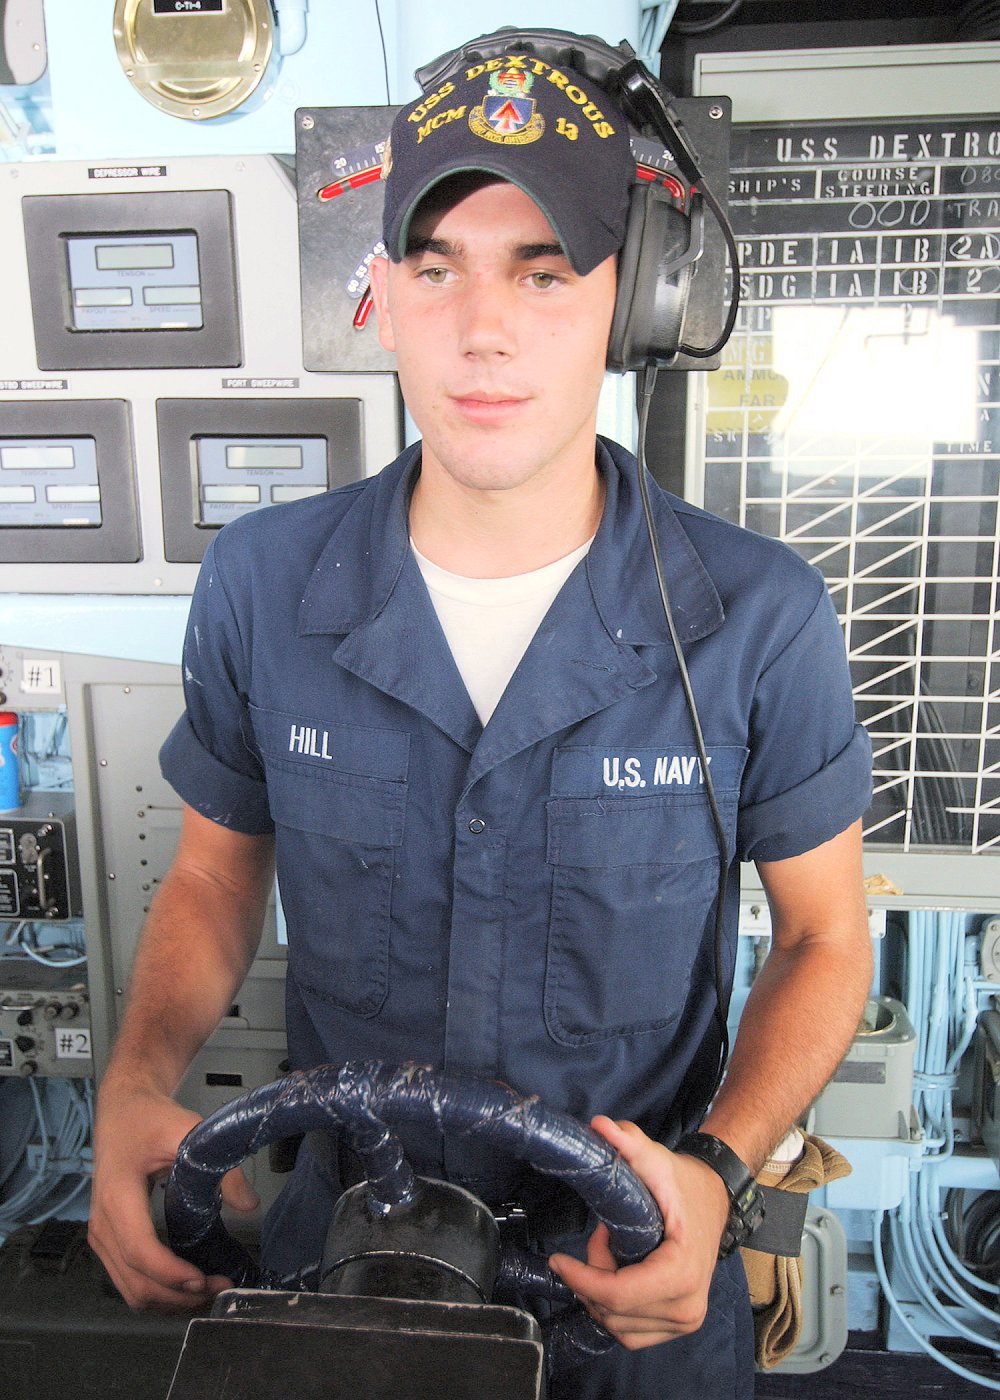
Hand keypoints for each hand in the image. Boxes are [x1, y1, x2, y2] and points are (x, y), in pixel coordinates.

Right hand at [88, 1079, 257, 1310]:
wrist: (123, 1110)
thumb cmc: (150, 1119)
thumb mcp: (187, 1131)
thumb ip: (219, 1166)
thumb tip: (249, 1203)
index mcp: (117, 1196)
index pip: (139, 1250)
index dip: (170, 1274)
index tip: (203, 1280)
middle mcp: (102, 1224)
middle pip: (135, 1282)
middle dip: (178, 1296)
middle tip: (219, 1288)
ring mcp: (101, 1237)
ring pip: (130, 1290)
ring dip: (169, 1300)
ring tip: (209, 1290)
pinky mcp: (108, 1241)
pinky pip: (128, 1281)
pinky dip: (158, 1292)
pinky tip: (188, 1284)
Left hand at [548, 1116, 729, 1349]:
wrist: (715, 1200)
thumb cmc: (685, 1184)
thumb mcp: (657, 1160)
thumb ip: (629, 1143)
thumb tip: (599, 1125)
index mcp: (682, 1274)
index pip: (619, 1296)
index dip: (582, 1280)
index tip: (558, 1260)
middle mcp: (688, 1307)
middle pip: (615, 1312)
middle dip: (592, 1278)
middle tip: (600, 1238)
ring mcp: (687, 1320)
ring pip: (620, 1327)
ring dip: (601, 1294)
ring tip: (611, 1253)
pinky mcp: (680, 1324)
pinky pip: (632, 1333)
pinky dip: (614, 1309)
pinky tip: (617, 1274)